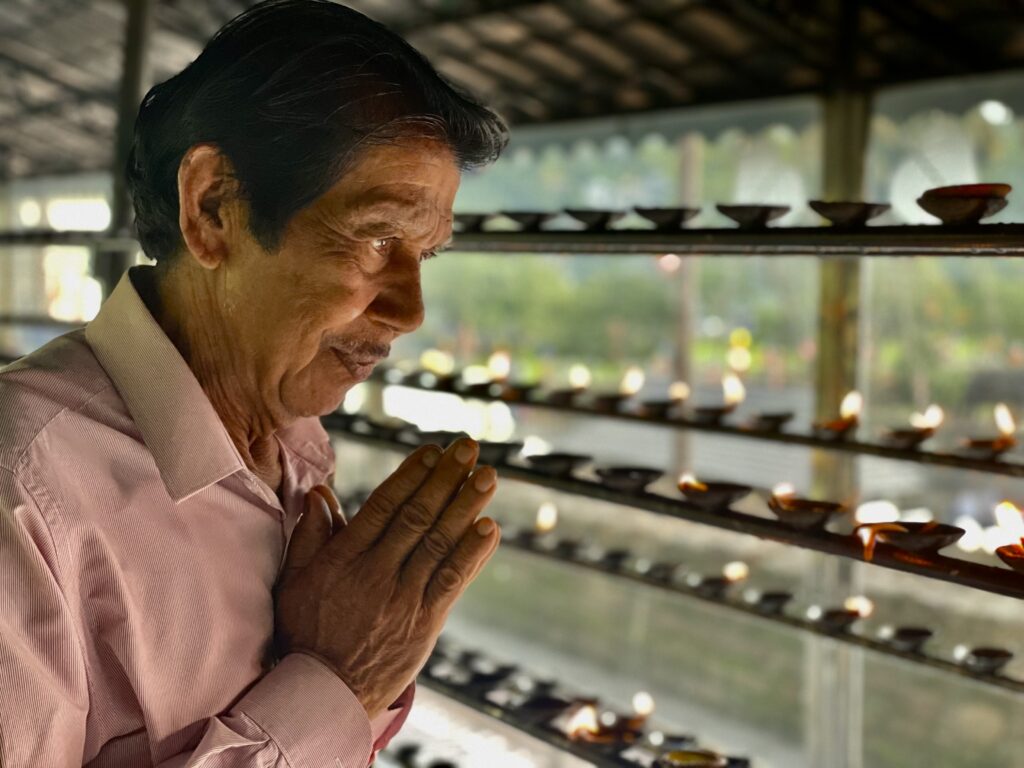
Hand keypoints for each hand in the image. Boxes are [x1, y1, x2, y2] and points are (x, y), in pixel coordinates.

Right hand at [273, 438, 499, 718]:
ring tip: (487, 476)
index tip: (433, 451)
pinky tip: (489, 528)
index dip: (412, 475)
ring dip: (466, 507)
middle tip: (468, 448)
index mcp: (344, 559)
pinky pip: (452, 581)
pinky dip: (472, 554)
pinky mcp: (425, 623)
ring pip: (439, 543)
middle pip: (417, 517)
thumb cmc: (306, 633)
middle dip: (445, 478)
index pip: (384, 506)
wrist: (324, 695)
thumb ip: (309, 536)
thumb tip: (319, 492)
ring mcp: (403, 599)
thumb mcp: (294, 582)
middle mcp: (376, 574)